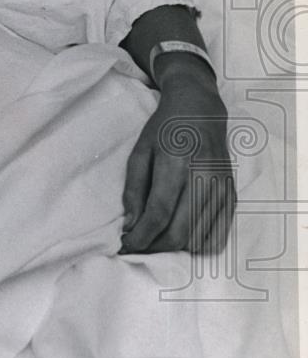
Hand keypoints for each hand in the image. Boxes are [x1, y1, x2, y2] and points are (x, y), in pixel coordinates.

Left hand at [120, 57, 235, 254]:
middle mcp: (204, 178)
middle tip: (137, 245)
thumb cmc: (165, 129)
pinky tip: (179, 236)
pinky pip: (218, 235)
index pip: (158, 213)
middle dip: (154, 246)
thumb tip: (130, 226)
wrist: (201, 110)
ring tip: (154, 239)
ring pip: (198, 238)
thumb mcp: (140, 151)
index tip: (125, 245)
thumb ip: (133, 190)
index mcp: (176, 163)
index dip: (140, 236)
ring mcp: (222, 188)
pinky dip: (196, 244)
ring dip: (172, 247)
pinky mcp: (233, 195)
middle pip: (180, 232)